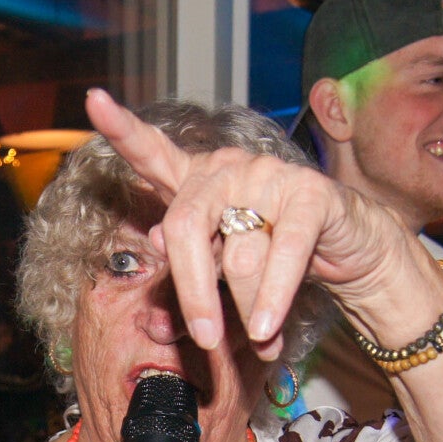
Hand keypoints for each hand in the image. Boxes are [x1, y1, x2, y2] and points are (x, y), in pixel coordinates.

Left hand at [83, 88, 438, 360]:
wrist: (349, 254)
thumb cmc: (273, 263)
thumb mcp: (220, 278)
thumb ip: (186, 285)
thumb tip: (155, 297)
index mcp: (195, 181)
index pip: (152, 153)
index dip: (122, 128)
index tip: (93, 101)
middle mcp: (227, 168)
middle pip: (186, 226)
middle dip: (191, 292)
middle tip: (204, 337)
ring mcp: (268, 175)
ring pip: (238, 253)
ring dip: (247, 308)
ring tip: (261, 340)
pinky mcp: (310, 193)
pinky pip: (282, 254)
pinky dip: (273, 299)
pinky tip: (266, 329)